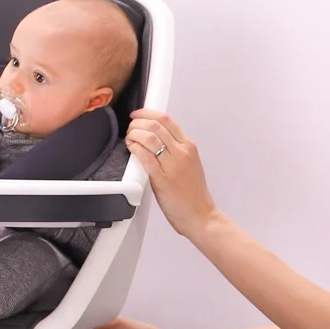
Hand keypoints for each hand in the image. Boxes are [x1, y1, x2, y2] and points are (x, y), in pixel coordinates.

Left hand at [126, 109, 217, 238]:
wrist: (200, 215)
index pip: (167, 120)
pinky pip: (146, 157)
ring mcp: (172, 165)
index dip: (148, 113)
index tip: (138, 115)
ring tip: (129, 136)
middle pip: (156, 125)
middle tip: (130, 126)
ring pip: (150, 138)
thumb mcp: (189, 165)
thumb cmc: (193, 194)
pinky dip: (135, 148)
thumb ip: (175, 152)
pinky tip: (130, 146)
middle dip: (138, 122)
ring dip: (135, 133)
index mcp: (189, 146)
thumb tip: (156, 143)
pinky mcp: (162, 179)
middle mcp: (182, 152)